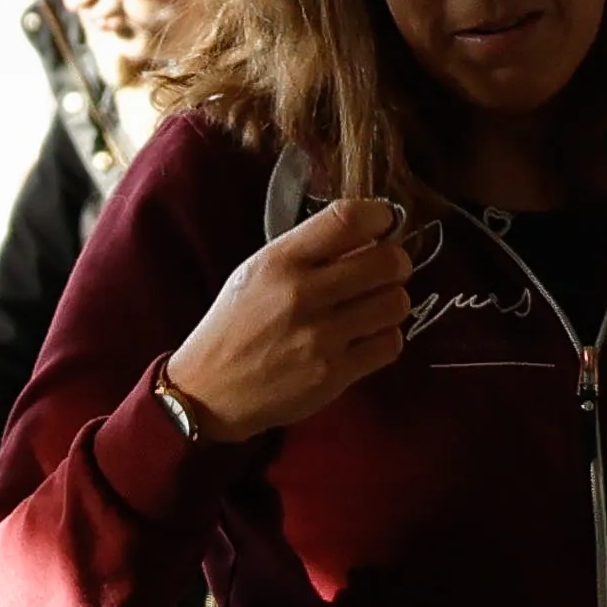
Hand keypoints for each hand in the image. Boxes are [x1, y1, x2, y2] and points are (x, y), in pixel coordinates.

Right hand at [158, 199, 417, 443]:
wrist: (209, 391)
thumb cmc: (235, 325)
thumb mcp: (257, 272)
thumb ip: (307, 252)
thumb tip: (369, 238)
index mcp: (280, 262)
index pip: (348, 219)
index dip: (379, 216)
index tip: (384, 223)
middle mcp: (302, 295)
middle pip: (386, 261)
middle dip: (396, 261)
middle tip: (388, 269)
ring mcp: (320, 338)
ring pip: (396, 303)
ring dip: (392, 301)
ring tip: (375, 306)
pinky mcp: (334, 374)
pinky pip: (389, 344)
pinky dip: (385, 338)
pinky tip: (367, 337)